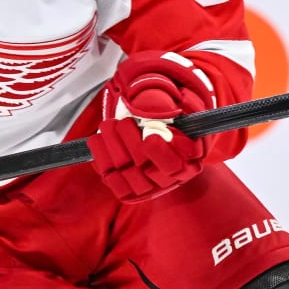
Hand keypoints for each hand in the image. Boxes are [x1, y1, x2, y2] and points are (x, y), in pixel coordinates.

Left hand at [90, 52, 218, 201]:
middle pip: (152, 171)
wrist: (149, 122)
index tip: (149, 137)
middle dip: (134, 145)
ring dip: (115, 149)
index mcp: (189, 160)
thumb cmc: (164, 111)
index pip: (178, 164)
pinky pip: (113, 181)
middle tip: (124, 123)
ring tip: (109, 126)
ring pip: (131, 177)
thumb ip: (164, 103)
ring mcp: (149, 185)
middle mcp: (170, 177)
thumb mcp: (171, 100)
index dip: (162, 153)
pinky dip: (102, 160)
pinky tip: (99, 140)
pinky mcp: (127, 188)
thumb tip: (156, 109)